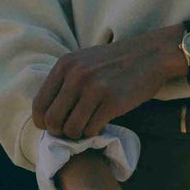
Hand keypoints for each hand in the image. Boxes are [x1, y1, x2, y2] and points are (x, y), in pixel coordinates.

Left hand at [32, 29, 179, 138]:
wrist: (151, 54)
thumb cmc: (116, 62)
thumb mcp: (83, 61)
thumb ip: (65, 81)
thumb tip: (48, 114)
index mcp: (64, 65)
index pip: (39, 104)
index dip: (43, 122)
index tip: (54, 126)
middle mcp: (76, 76)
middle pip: (52, 121)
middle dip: (60, 132)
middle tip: (72, 130)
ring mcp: (94, 89)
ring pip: (71, 129)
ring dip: (78, 134)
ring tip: (88, 127)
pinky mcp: (112, 102)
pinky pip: (91, 130)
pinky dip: (94, 133)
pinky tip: (101, 124)